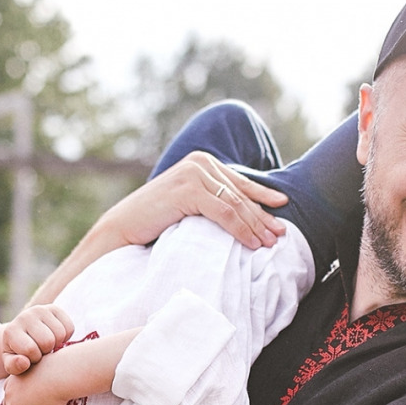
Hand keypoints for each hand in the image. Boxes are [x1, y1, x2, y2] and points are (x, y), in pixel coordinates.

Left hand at [0, 304, 73, 375]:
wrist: (22, 335)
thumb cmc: (18, 354)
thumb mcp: (12, 364)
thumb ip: (14, 366)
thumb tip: (24, 362)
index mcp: (11, 331)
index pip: (31, 349)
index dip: (34, 358)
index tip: (30, 357)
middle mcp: (25, 316)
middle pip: (48, 341)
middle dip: (46, 351)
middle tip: (40, 351)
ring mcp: (40, 310)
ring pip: (60, 334)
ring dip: (57, 345)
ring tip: (47, 346)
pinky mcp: (54, 309)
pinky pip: (69, 328)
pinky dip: (66, 337)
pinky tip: (55, 339)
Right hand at [0, 330, 131, 404]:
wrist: (62, 372)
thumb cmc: (55, 400)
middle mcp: (8, 396)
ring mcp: (12, 381)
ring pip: (11, 396)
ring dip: (20, 403)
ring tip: (38, 404)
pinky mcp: (20, 369)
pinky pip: (18, 382)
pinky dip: (25, 388)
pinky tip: (41, 388)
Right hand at [95, 151, 288, 249]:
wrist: (124, 226)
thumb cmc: (155, 219)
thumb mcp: (189, 203)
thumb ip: (210, 198)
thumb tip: (241, 210)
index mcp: (201, 161)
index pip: (238, 181)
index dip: (262, 196)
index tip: (281, 207)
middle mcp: (200, 162)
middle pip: (240, 194)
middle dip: (262, 215)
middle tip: (280, 234)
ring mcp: (194, 174)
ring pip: (235, 204)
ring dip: (255, 225)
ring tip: (269, 243)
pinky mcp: (189, 190)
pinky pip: (223, 213)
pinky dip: (240, 229)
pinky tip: (251, 242)